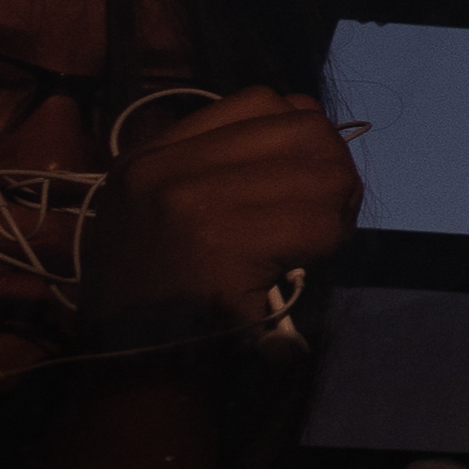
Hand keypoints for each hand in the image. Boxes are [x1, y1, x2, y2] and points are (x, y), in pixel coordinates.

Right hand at [86, 90, 361, 347]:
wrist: (131, 368)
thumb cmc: (154, 293)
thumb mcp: (156, 211)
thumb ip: (218, 165)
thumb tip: (308, 124)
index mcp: (150, 155)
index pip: (261, 100)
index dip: (302, 134)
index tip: (302, 175)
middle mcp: (165, 169)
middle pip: (304, 128)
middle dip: (333, 168)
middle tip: (327, 212)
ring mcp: (192, 203)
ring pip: (324, 173)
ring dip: (337, 209)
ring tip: (316, 239)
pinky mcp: (225, 244)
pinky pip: (320, 224)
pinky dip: (328, 245)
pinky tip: (302, 264)